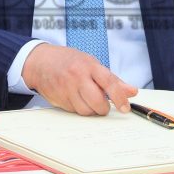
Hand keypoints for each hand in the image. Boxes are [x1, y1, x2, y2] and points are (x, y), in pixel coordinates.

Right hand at [22, 43, 137, 114]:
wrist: (41, 62)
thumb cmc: (70, 62)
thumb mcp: (92, 64)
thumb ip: (113, 80)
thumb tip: (132, 92)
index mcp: (89, 66)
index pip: (109, 83)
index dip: (119, 97)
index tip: (126, 108)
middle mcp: (78, 77)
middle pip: (97, 102)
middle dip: (104, 108)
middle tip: (104, 106)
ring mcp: (66, 89)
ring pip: (86, 110)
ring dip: (91, 110)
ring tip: (88, 100)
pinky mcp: (58, 99)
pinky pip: (74, 112)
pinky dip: (79, 108)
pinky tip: (76, 99)